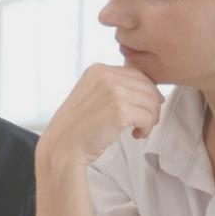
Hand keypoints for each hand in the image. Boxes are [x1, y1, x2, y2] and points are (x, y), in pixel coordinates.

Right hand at [37, 64, 163, 169]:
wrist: (63, 146)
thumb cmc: (78, 127)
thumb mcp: (92, 95)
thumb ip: (113, 86)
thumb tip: (150, 88)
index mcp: (98, 70)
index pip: (136, 74)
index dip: (147, 91)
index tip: (146, 107)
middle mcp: (105, 76)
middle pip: (147, 86)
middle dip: (151, 106)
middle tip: (146, 122)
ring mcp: (113, 91)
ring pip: (151, 101)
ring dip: (150, 119)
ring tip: (140, 129)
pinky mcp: (120, 110)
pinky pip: (148, 116)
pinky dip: (146, 128)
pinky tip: (136, 135)